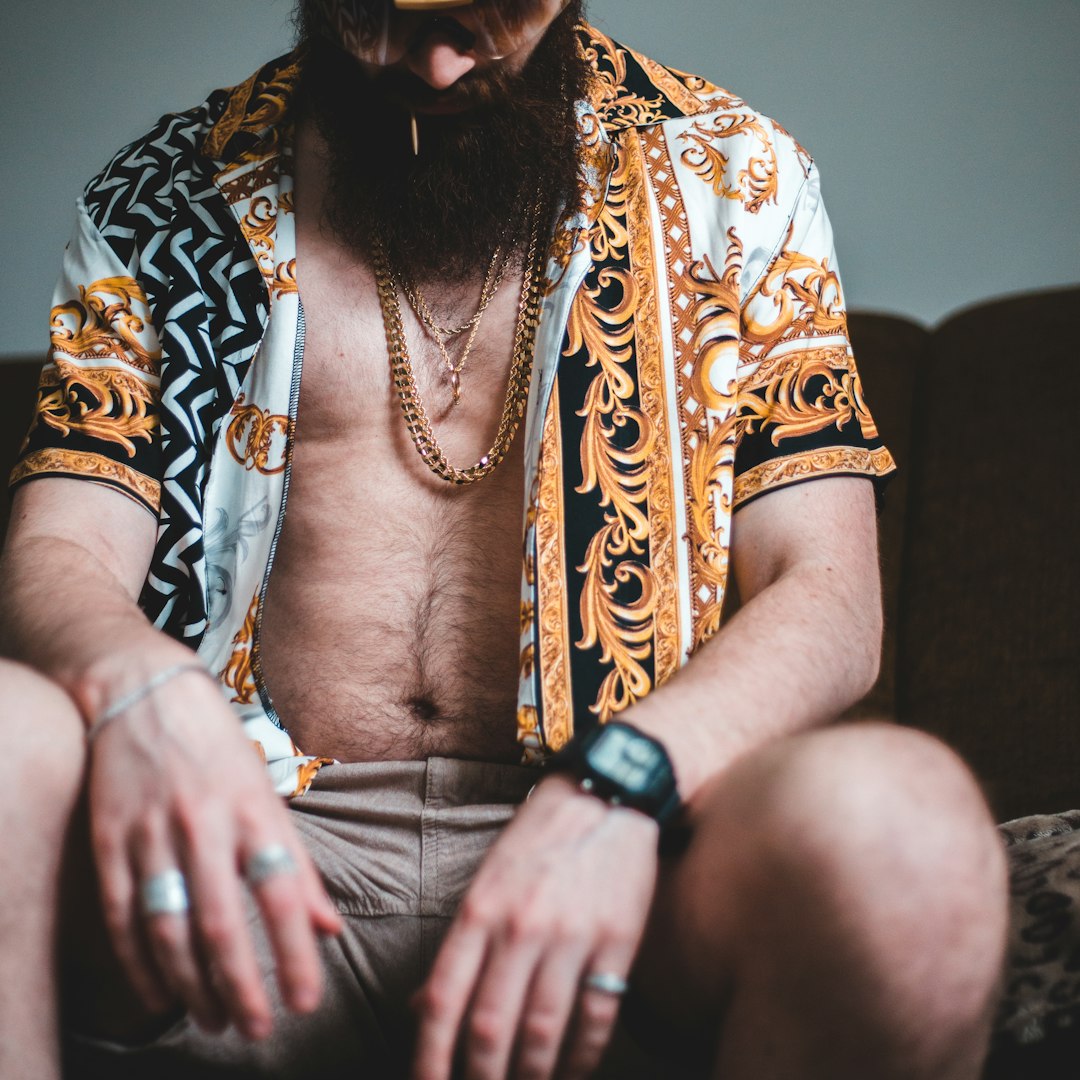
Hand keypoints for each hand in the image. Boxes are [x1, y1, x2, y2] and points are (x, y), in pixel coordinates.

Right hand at [87, 667, 341, 1038]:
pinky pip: (120, 915)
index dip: (298, 953)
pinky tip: (158, 992)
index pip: (283, 894)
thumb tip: (330, 926)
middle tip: (257, 1027)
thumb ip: (298, 862)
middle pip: (221, 924)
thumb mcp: (266, 794)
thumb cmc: (217, 745)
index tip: (309, 999)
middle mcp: (204, 824)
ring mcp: (151, 833)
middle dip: (241, 986)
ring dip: (191, 985)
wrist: (143, 692)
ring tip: (214, 1018)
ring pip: (168, 929)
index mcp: (253, 811)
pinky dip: (139, 963)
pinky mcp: (109, 840)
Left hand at [412, 774, 658, 1079]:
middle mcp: (520, 926)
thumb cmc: (538, 840)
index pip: (444, 1000)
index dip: (430, 1058)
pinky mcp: (617, 941)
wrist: (605, 794)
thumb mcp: (487, 882)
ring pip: (542, 1031)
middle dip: (480, 1079)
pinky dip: (583, 1057)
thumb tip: (422, 1008)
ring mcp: (571, 935)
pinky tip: (573, 1071)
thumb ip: (459, 947)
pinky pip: (596, 1016)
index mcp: (480, 909)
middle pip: (490, 1027)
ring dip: (531, 1075)